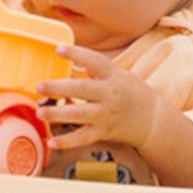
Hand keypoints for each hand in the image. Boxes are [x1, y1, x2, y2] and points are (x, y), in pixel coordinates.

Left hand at [37, 44, 158, 155]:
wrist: (152, 119)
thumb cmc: (133, 93)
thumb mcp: (120, 75)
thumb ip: (97, 69)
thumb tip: (73, 60)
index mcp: (114, 76)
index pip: (94, 61)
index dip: (76, 54)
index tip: (59, 49)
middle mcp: (110, 95)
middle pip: (82, 89)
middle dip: (59, 88)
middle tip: (40, 86)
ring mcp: (106, 115)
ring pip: (79, 114)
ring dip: (57, 114)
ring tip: (40, 112)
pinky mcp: (104, 132)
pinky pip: (83, 138)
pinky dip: (67, 142)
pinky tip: (51, 143)